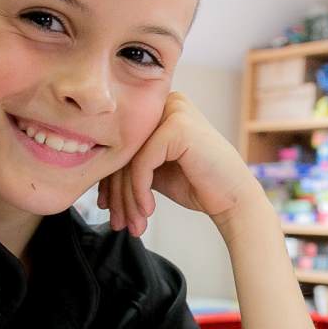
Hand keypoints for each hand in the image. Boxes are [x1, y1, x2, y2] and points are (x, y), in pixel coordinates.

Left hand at [97, 92, 258, 235]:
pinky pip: (141, 162)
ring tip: (133, 225)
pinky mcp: (177, 126)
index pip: (122, 145)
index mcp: (158, 109)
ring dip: (127, 199)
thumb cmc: (198, 185)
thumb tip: (94, 171)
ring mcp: (172, 111)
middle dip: (118, 194)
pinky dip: (139, 191)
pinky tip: (148, 212)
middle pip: (123, 150)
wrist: (234, 199)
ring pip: (129, 158)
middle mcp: (165, 103)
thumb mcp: (155, 169)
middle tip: (117, 224)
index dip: (110, 180)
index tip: (107, 209)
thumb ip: (129, 162)